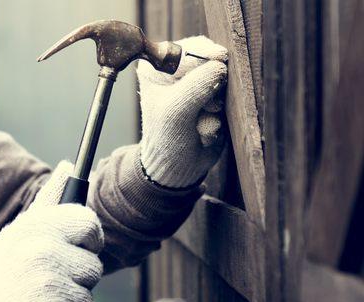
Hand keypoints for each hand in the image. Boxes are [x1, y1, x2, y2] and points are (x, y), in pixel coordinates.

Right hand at [0, 162, 103, 301]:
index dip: (90, 239)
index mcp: (38, 228)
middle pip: (93, 267)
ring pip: (87, 298)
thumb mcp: (18, 231)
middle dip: (75, 278)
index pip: (89, 224)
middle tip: (45, 281)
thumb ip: (49, 197)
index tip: (81, 248)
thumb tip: (70, 165)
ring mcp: (52, 288)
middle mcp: (46, 252)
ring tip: (37, 300)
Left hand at [137, 36, 227, 187]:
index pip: (189, 49)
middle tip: (206, 107)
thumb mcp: (176, 111)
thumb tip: (220, 66)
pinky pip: (228, 98)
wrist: (177, 168)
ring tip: (200, 123)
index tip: (220, 62)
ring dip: (216, 105)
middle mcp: (175, 72)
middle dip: (212, 86)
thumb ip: (197, 86)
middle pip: (209, 62)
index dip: (206, 58)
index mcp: (157, 68)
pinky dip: (220, 115)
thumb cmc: (167, 139)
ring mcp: (195, 85)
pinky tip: (205, 130)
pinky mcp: (212, 99)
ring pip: (222, 81)